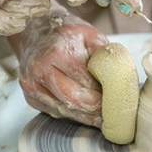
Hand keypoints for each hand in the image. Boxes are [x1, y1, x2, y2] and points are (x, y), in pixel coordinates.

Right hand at [7, 0, 108, 127]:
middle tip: (115, 117)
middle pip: (73, 100)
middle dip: (96, 111)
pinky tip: (87, 115)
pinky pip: (56, 112)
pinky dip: (74, 115)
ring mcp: (31, 84)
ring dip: (86, 118)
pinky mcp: (30, 96)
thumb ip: (105, 56)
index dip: (105, 94)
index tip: (120, 102)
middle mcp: (40, 68)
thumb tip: (121, 80)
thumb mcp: (91, 35)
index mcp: (58, 51)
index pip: (86, 81)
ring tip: (105, 120)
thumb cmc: (68, 34)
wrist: (34, 31)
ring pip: (64, 111)